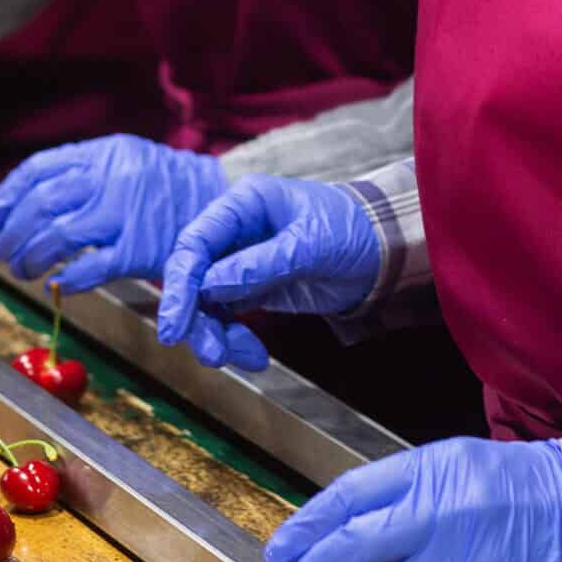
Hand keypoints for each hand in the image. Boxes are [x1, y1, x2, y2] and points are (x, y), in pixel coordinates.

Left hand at [0, 134, 227, 292]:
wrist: (226, 200)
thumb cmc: (167, 187)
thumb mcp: (126, 161)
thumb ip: (81, 175)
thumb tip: (18, 207)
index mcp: (104, 152)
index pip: (36, 170)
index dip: (3, 201)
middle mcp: (113, 178)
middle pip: (40, 204)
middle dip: (10, 233)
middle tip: (1, 253)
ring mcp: (128, 214)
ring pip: (58, 237)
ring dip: (29, 258)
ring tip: (20, 270)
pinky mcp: (142, 249)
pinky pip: (90, 267)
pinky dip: (65, 279)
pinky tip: (56, 284)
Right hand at [153, 175, 380, 370]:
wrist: (385, 250)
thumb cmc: (351, 229)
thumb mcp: (308, 245)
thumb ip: (258, 265)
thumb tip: (208, 286)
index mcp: (243, 204)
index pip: (195, 242)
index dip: (180, 284)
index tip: (176, 324)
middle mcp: (234, 231)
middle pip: (194, 277)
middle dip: (198, 318)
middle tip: (210, 354)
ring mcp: (240, 262)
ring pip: (207, 303)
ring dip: (217, 335)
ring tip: (242, 357)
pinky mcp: (252, 288)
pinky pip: (228, 318)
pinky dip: (235, 340)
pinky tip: (254, 356)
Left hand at [264, 438, 561, 561]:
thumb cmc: (528, 493)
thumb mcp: (462, 468)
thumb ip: (404, 494)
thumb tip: (342, 531)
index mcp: (434, 469)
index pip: (349, 496)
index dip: (307, 524)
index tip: (283, 546)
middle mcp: (440, 513)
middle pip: (352, 546)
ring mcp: (459, 561)